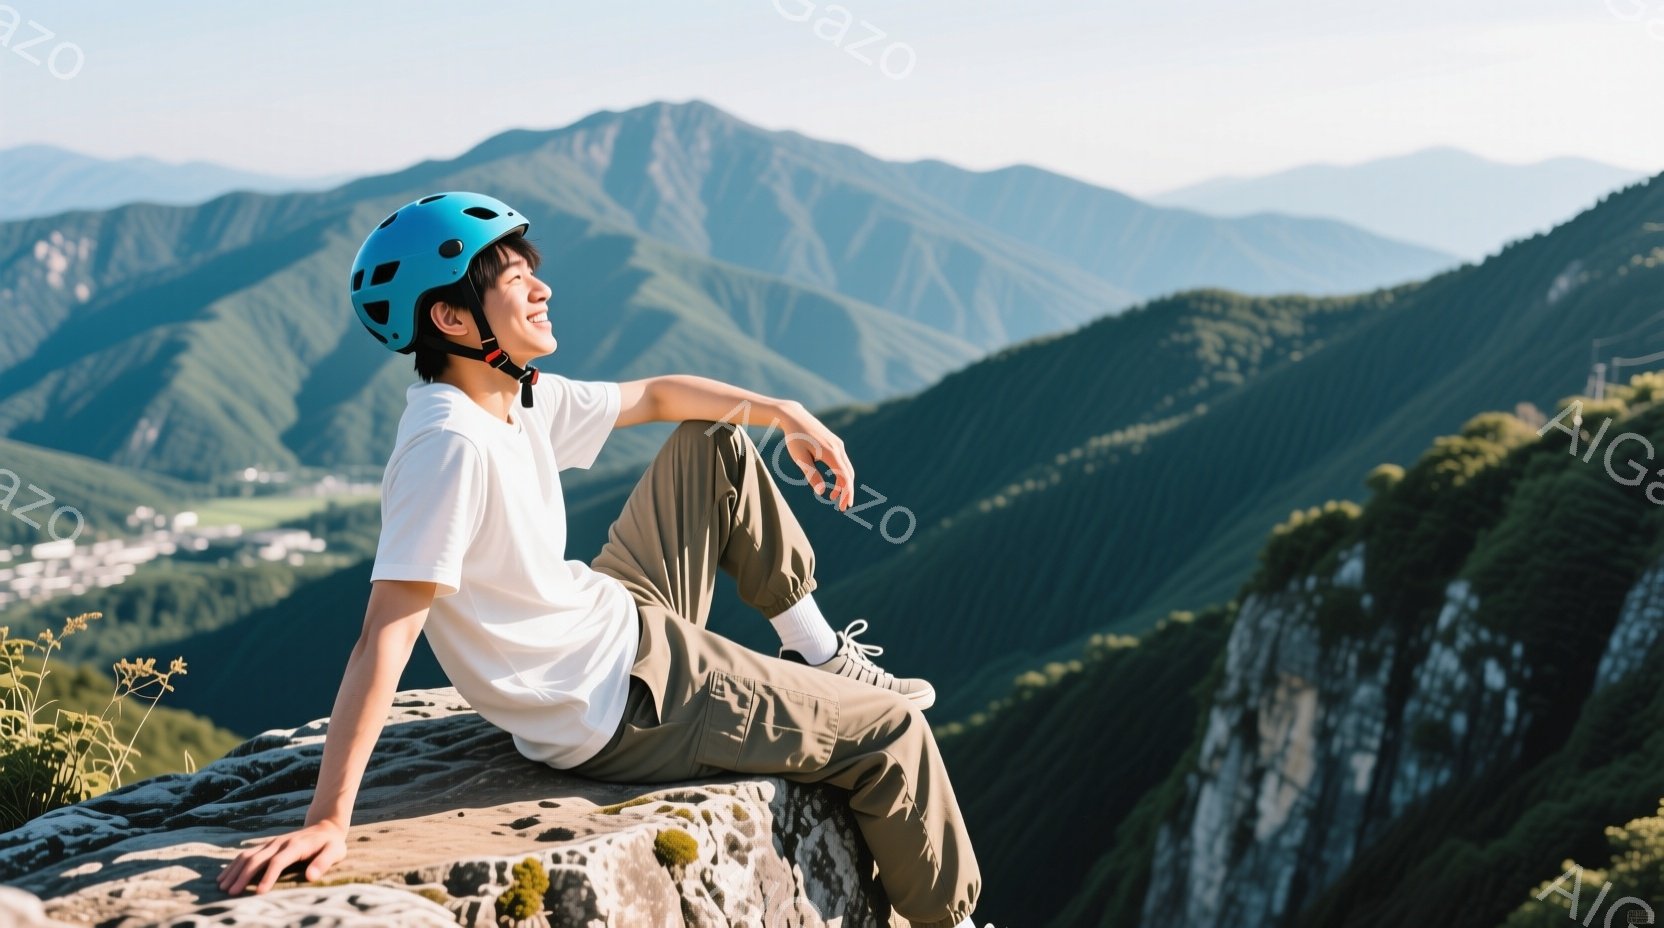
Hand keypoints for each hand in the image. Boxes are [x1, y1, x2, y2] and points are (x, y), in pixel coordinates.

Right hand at [217, 821, 346, 895]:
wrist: (325, 827)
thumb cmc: (331, 844)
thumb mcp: (335, 851)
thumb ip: (323, 863)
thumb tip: (311, 877)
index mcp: (296, 846)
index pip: (278, 861)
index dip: (268, 877)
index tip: (259, 893)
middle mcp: (280, 843)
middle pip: (257, 859)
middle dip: (243, 876)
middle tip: (231, 893)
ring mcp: (272, 843)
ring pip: (248, 855)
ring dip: (234, 870)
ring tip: (222, 886)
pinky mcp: (267, 845)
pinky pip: (247, 853)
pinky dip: (234, 864)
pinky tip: (224, 876)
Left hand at [775, 402, 855, 510]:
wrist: (795, 417)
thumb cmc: (794, 438)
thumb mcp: (799, 458)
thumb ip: (811, 474)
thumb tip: (820, 493)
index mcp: (830, 453)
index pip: (844, 478)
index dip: (846, 494)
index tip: (843, 507)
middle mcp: (838, 448)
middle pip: (849, 474)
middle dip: (847, 492)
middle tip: (842, 507)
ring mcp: (838, 444)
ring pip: (847, 468)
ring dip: (844, 483)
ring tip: (833, 496)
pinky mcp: (835, 443)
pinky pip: (843, 462)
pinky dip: (841, 474)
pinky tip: (833, 481)